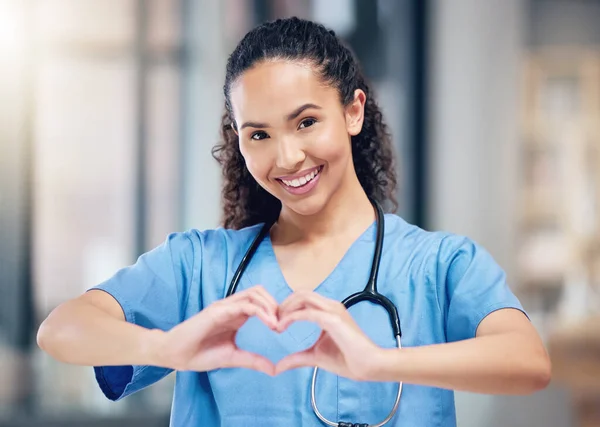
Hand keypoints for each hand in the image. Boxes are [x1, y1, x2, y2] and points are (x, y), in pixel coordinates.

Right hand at [152, 286, 278, 375]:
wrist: (176, 355)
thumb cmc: (200, 354)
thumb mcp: (233, 357)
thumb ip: (253, 360)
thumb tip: (274, 369)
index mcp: (236, 315)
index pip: (260, 302)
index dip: (275, 311)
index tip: (284, 328)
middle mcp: (232, 307)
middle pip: (260, 292)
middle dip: (275, 304)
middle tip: (283, 324)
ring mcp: (224, 307)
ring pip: (254, 294)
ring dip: (270, 305)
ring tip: (277, 324)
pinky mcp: (218, 311)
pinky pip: (244, 305)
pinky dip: (260, 311)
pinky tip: (269, 324)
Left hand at [274, 291, 385, 379]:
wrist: (369, 366)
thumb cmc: (348, 360)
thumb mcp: (315, 357)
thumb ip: (297, 358)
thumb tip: (278, 367)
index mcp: (329, 311)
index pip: (303, 299)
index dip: (287, 307)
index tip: (275, 322)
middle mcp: (331, 306)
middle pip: (301, 293)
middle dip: (283, 304)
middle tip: (272, 320)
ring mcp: (333, 310)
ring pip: (303, 297)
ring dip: (286, 308)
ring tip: (276, 323)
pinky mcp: (333, 319)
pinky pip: (307, 312)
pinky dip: (291, 317)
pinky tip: (281, 327)